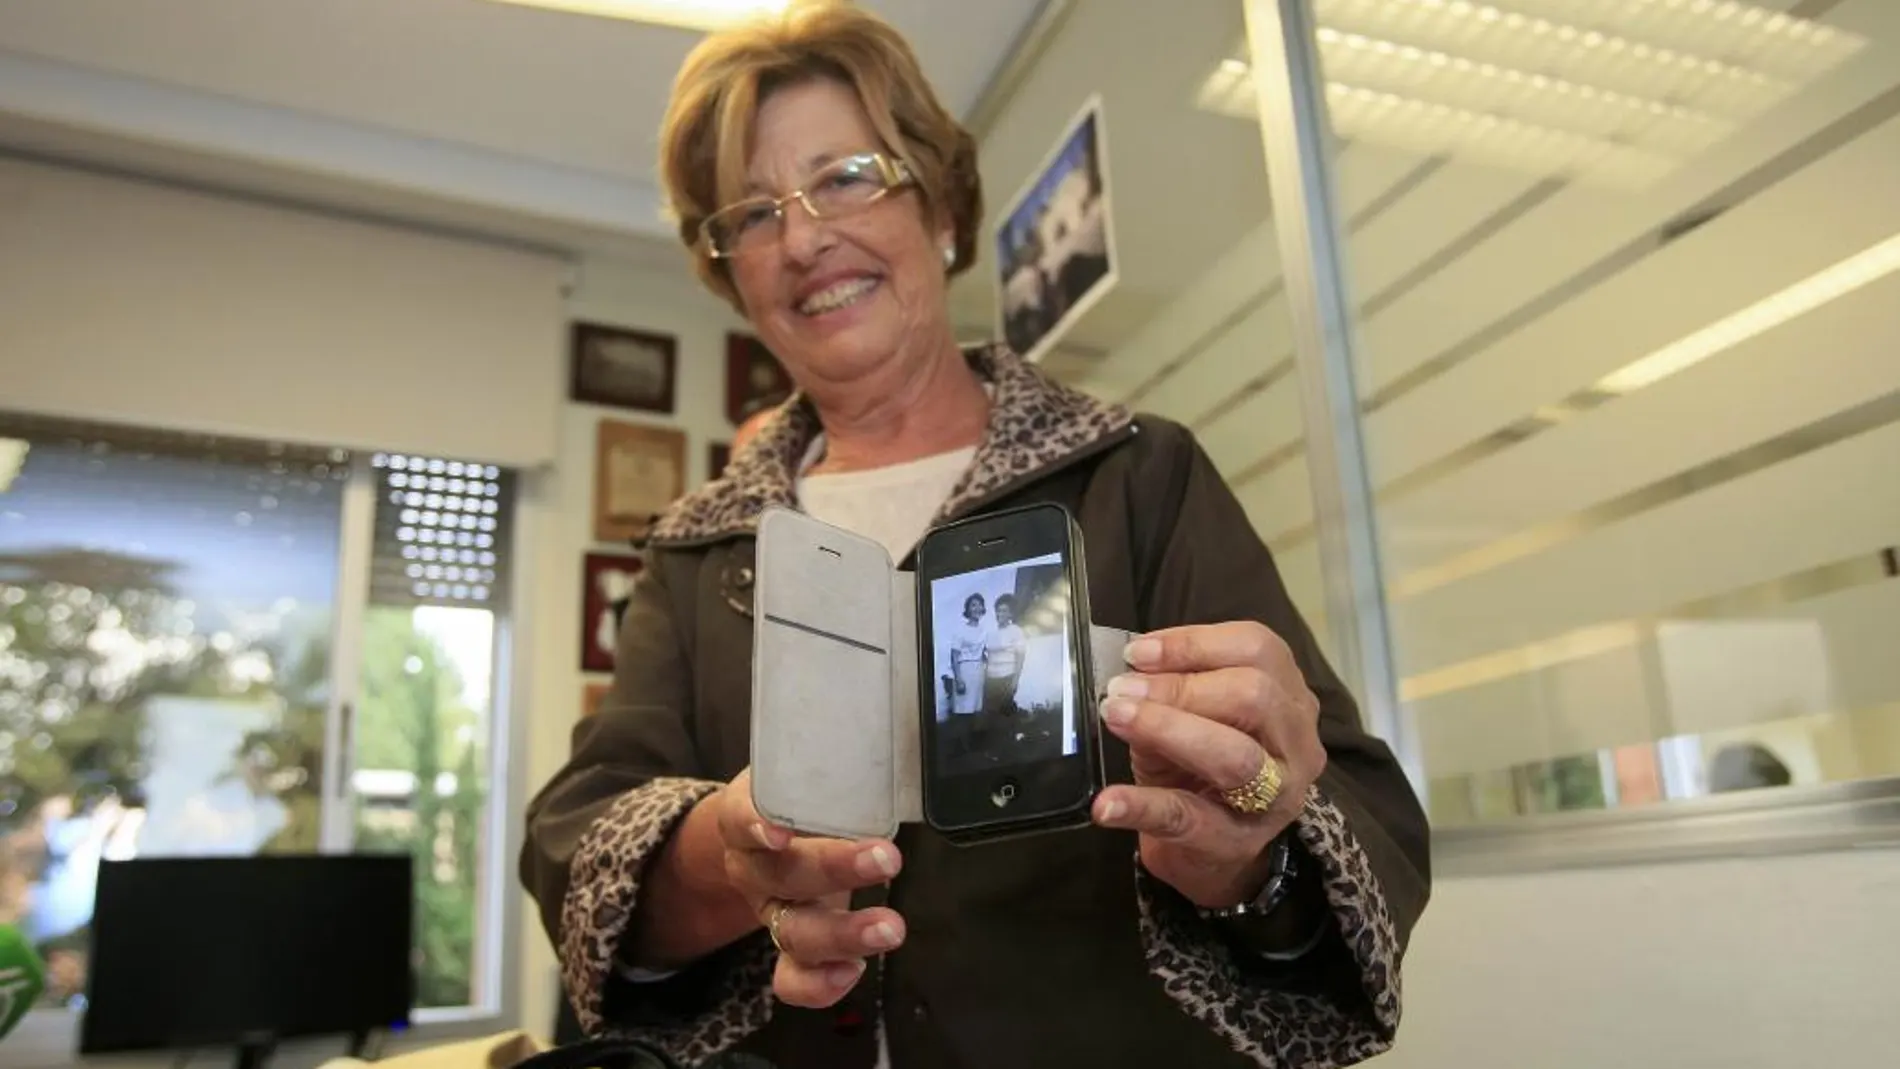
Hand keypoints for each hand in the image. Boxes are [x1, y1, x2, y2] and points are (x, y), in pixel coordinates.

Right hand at [713, 770, 906, 1006]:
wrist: (767, 834)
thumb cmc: (798, 794)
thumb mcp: (801, 769)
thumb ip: (827, 756)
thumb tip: (884, 724)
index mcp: (747, 816)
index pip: (739, 815)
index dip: (754, 823)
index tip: (777, 828)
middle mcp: (754, 867)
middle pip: (781, 876)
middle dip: (835, 869)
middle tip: (886, 857)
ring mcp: (771, 911)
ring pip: (792, 932)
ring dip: (842, 934)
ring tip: (891, 928)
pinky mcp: (790, 945)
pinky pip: (791, 977)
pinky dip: (819, 984)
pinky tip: (854, 971)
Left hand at [1090, 622, 1324, 907]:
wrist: (1209, 847)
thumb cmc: (1201, 764)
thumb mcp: (1190, 716)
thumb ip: (1172, 690)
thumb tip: (1132, 675)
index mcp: (1288, 696)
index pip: (1259, 649)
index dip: (1195, 643)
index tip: (1138, 652)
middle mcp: (1297, 744)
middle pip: (1257, 695)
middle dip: (1182, 687)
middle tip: (1122, 690)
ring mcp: (1276, 799)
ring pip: (1236, 756)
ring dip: (1168, 729)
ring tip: (1116, 718)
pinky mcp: (1235, 843)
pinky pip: (1188, 818)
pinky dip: (1142, 806)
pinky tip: (1107, 802)